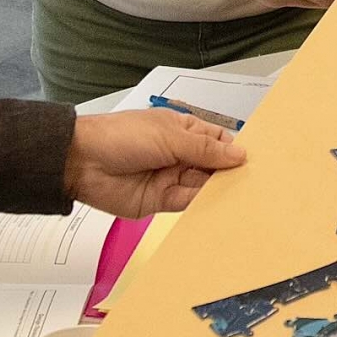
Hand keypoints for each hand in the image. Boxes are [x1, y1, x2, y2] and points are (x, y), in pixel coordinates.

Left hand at [63, 109, 245, 216]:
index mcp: (185, 131)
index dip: (235, 150)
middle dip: (230, 173)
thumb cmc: (124, 136)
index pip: (218, 141)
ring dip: (218, 190)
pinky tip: (217, 206)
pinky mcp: (159, 201)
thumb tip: (239, 154)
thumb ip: (205, 149)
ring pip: (202, 186)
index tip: (256, 161)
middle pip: (214, 166)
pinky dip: (200, 205)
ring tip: (242, 196)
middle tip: (255, 183)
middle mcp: (181, 154)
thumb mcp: (170, 136)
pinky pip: (186, 203)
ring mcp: (171, 178)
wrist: (81, 162)